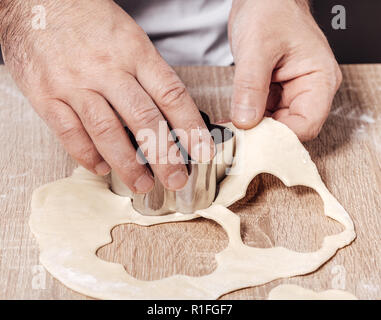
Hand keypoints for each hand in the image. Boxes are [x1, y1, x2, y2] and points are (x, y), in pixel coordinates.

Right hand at [0, 0, 213, 192]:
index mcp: (134, 52)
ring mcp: (74, 83)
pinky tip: (101, 168)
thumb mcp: (128, 37)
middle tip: (177, 180)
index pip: (171, 94)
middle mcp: (106, 69)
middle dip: (164, 155)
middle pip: (143, 119)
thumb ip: (147, 74)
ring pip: (107, 131)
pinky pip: (69, 133)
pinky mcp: (45, 96)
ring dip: (127, 165)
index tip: (204, 151)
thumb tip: (169, 115)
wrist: (35, 1)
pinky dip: (87, 155)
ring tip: (143, 184)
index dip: (191, 126)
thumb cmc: (88, 20)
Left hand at [228, 0, 341, 140]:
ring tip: (232, 131)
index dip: (279, 137)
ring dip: (253, 130)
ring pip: (275, 125)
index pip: (306, 124)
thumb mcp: (257, 48)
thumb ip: (251, 87)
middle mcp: (309, 90)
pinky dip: (249, 120)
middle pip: (290, 129)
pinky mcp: (275, 92)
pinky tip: (233, 121)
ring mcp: (291, 92)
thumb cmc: (270, 10)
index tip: (252, 141)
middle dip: (263, 136)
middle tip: (237, 139)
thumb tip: (245, 121)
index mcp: (319, 80)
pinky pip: (263, 114)